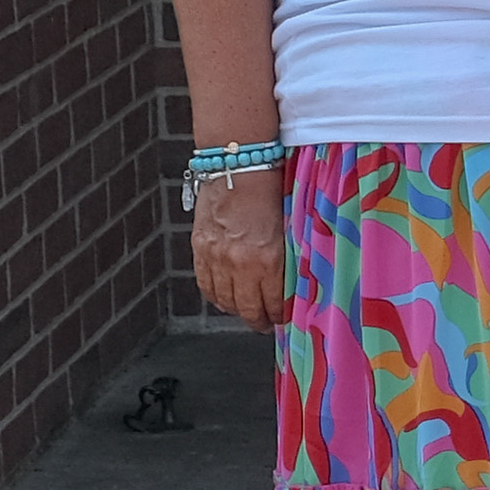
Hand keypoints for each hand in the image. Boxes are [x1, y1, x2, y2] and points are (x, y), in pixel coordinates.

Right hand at [191, 167, 288, 333]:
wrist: (239, 167)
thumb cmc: (270, 191)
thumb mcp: (288, 230)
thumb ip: (285, 260)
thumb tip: (289, 283)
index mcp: (267, 261)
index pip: (273, 304)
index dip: (278, 316)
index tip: (281, 318)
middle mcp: (239, 264)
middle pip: (247, 309)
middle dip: (258, 320)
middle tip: (265, 323)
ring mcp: (216, 257)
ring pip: (224, 301)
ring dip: (236, 310)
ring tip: (245, 311)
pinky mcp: (200, 248)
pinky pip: (205, 284)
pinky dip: (215, 295)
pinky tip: (224, 297)